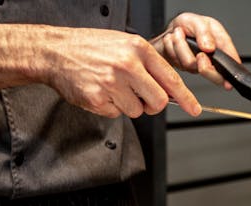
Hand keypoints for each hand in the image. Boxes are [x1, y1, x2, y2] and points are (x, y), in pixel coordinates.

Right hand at [41, 26, 200, 117]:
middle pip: (158, 102)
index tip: (194, 109)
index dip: (186, 98)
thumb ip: (150, 66)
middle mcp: (127, 65)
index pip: (171, 79)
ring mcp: (111, 83)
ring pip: (137, 111)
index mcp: (138, 50)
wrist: (56, 51)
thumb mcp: (126, 45)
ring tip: (114, 88)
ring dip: (129, 105)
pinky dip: (112, 107)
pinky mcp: (98, 99)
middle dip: (153, 105)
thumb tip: (171, 90)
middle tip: (143, 98)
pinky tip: (102, 92)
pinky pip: (117, 114)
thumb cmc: (93, 48)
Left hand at [151, 12, 240, 89]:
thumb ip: (204, 33)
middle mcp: (211, 59)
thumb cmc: (187, 25)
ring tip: (179, 34)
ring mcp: (197, 66)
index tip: (224, 75)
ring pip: (190, 64)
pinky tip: (174, 42)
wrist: (170, 30)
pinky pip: (176, 62)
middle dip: (203, 62)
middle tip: (199, 53)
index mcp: (220, 45)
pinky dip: (171, 48)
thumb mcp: (197, 22)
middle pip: (214, 74)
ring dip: (179, 45)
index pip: (231, 61)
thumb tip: (209, 48)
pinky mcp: (184, 68)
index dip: (230, 70)